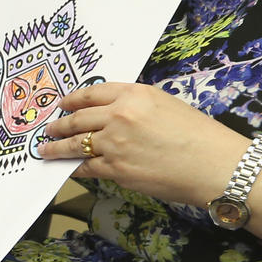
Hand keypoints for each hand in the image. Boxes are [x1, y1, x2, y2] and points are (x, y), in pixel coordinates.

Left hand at [37, 83, 252, 206]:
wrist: (215, 165)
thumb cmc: (199, 136)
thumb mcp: (167, 106)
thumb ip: (136, 106)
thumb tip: (112, 114)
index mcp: (135, 94)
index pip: (92, 92)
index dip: (73, 100)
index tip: (62, 104)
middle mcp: (120, 115)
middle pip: (78, 118)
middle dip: (59, 124)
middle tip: (49, 128)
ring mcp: (115, 143)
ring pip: (76, 144)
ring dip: (57, 148)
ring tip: (46, 150)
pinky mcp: (116, 169)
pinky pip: (86, 167)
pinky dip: (75, 168)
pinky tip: (68, 168)